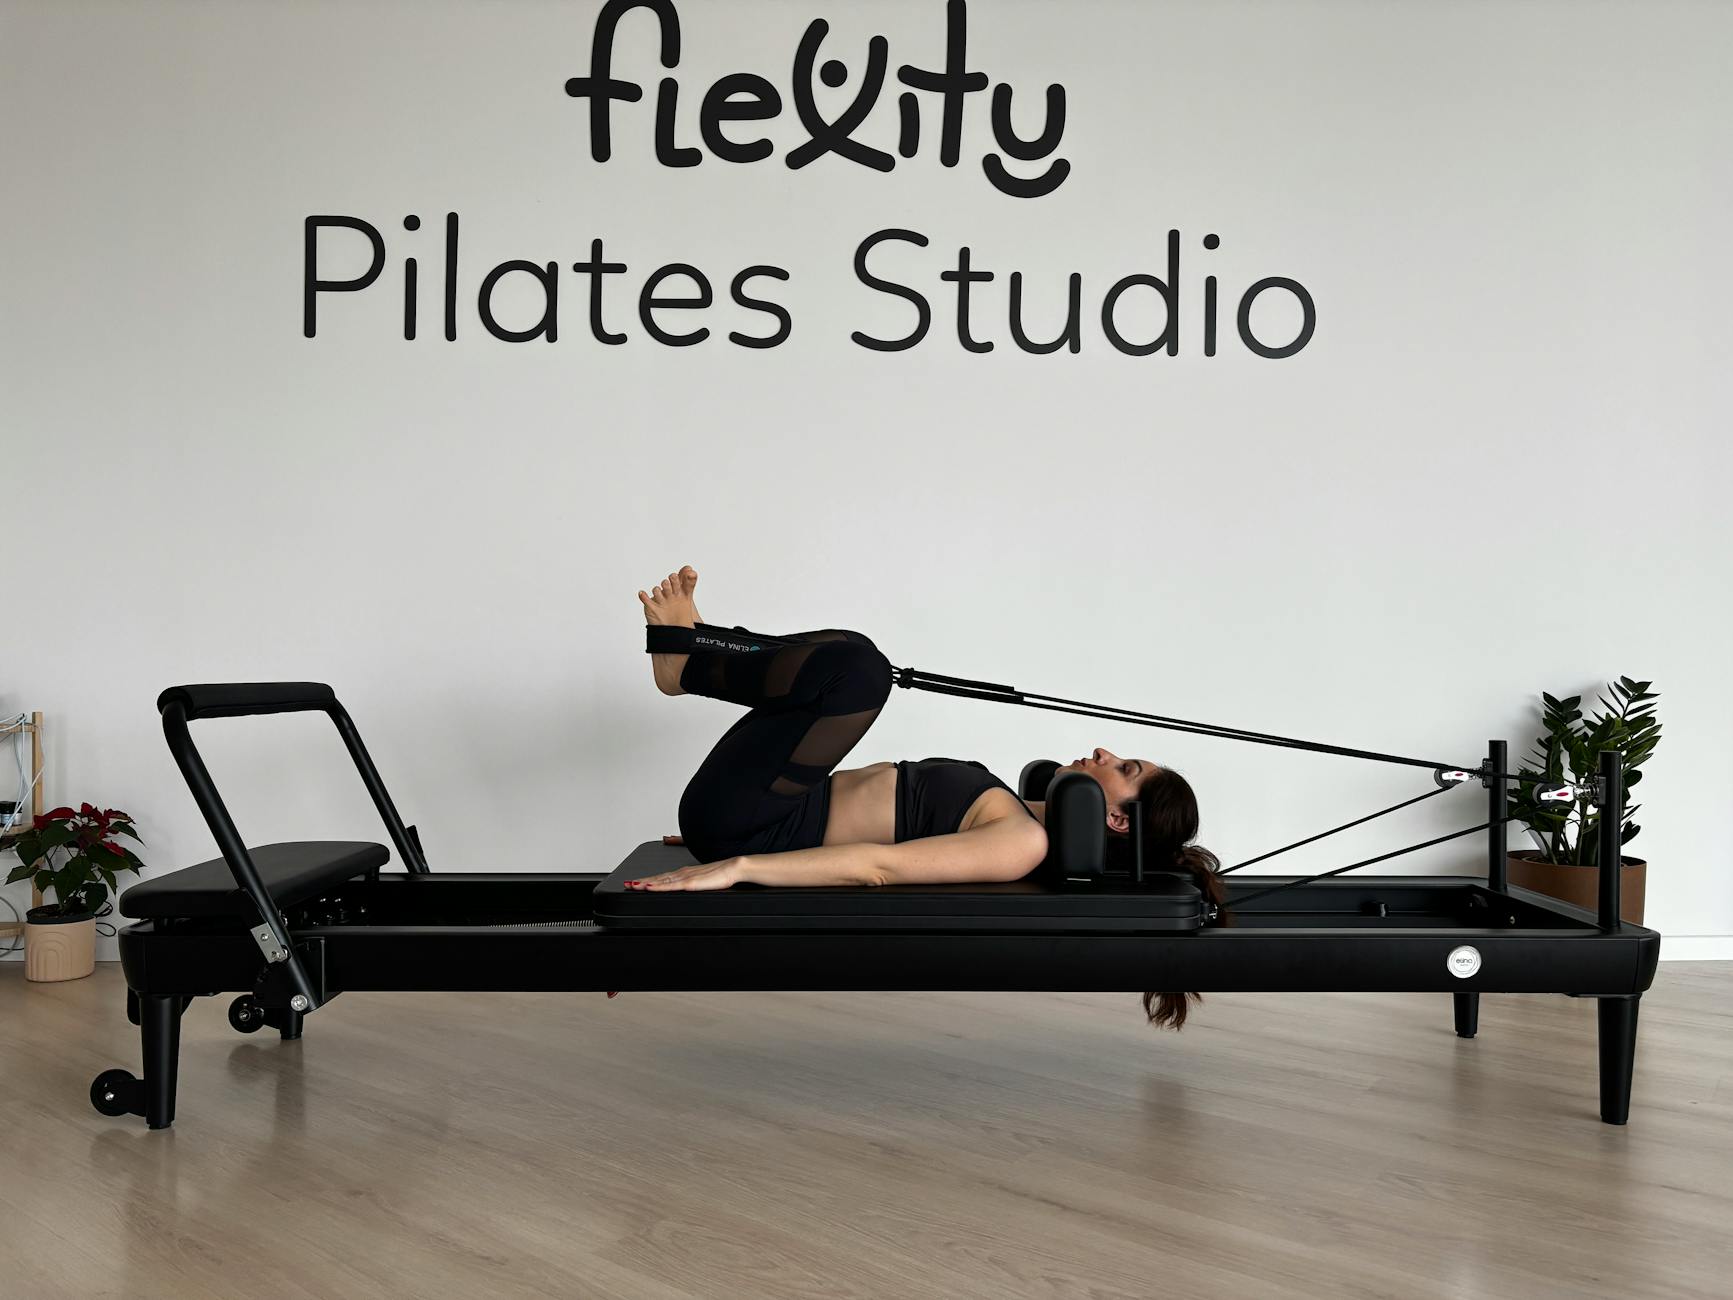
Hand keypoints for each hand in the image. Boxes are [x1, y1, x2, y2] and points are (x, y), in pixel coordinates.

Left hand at [625, 857, 747, 890]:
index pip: (662, 877)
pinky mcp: (691, 882)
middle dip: (641, 881)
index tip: (635, 882)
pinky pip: (671, 886)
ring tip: (633, 885)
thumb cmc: (722, 874)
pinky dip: (658, 886)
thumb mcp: (705, 877)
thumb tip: (691, 883)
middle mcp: (682, 873)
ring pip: (661, 881)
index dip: (648, 880)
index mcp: (684, 873)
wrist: (734, 867)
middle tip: (627, 884)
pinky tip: (649, 887)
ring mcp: (685, 877)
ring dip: (645, 883)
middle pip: (658, 878)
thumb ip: (695, 879)